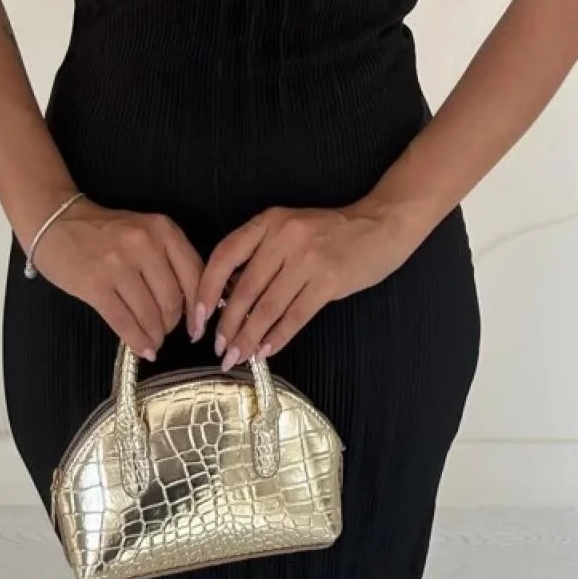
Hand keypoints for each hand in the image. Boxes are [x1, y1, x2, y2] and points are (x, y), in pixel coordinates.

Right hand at [31, 199, 203, 360]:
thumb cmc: (104, 230)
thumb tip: (191, 304)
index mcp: (162, 230)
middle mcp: (144, 244)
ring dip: (155, 336)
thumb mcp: (145, 231)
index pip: (194, 275)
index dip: (198, 307)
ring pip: (149, 314)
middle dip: (172, 324)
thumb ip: (168, 258)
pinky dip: (136, 341)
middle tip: (166, 332)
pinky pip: (124, 322)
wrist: (57, 222)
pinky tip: (141, 348)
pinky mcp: (95, 286)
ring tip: (154, 342)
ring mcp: (118, 265)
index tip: (197, 325)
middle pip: (172, 299)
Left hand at [191, 203, 414, 368]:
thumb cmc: (330, 231)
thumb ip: (261, 254)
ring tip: (238, 356)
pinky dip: (277, 337)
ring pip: (268, 307)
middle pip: (245, 288)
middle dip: (228, 324)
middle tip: (219, 349)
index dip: (206, 290)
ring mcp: (308, 259)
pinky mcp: (329, 281)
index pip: (225, 255)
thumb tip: (228, 296)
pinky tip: (266, 351)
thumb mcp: (289, 228)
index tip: (198, 317)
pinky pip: (295, 316)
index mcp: (269, 221)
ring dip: (249, 337)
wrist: (379, 225)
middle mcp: (284, 237)